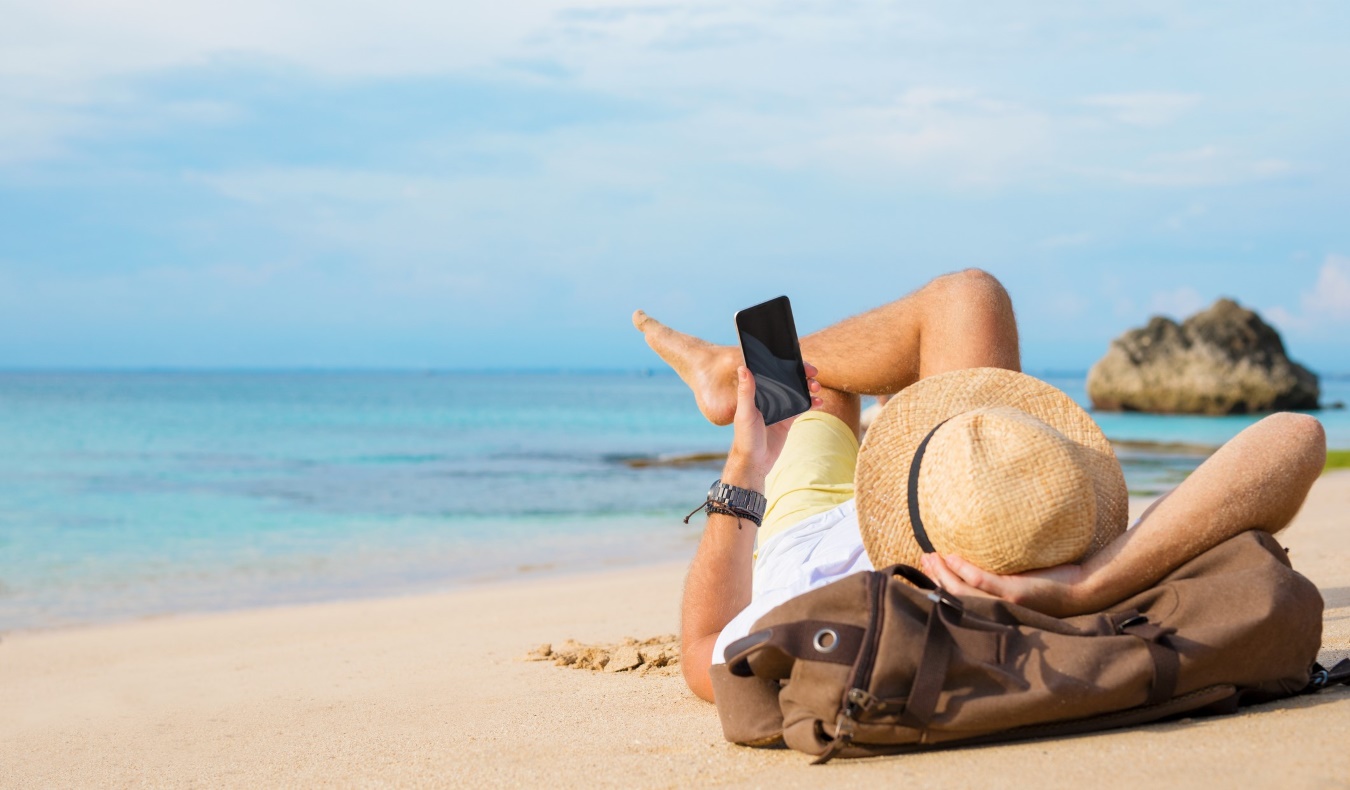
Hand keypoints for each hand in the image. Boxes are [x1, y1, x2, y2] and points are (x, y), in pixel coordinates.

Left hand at [726, 362, 821, 481]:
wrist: (755, 462)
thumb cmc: (745, 438)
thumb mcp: (745, 413)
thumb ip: (746, 392)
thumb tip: (742, 367)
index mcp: (756, 392)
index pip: (771, 371)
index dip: (785, 364)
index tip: (798, 361)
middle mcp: (768, 397)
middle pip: (787, 379)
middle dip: (801, 374)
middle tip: (813, 373)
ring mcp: (779, 408)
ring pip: (797, 391)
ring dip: (808, 387)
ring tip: (817, 388)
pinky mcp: (787, 419)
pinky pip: (802, 407)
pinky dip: (811, 402)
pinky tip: (819, 402)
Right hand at [919, 553, 1092, 617]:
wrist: (1081, 590)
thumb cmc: (1051, 585)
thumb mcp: (1019, 583)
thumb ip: (999, 578)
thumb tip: (980, 560)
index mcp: (995, 612)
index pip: (958, 603)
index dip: (938, 588)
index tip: (925, 569)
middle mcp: (996, 612)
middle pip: (953, 598)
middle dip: (934, 578)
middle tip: (923, 559)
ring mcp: (1004, 603)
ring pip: (962, 591)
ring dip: (943, 574)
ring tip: (932, 556)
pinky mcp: (1014, 592)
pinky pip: (982, 581)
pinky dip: (963, 570)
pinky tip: (953, 557)